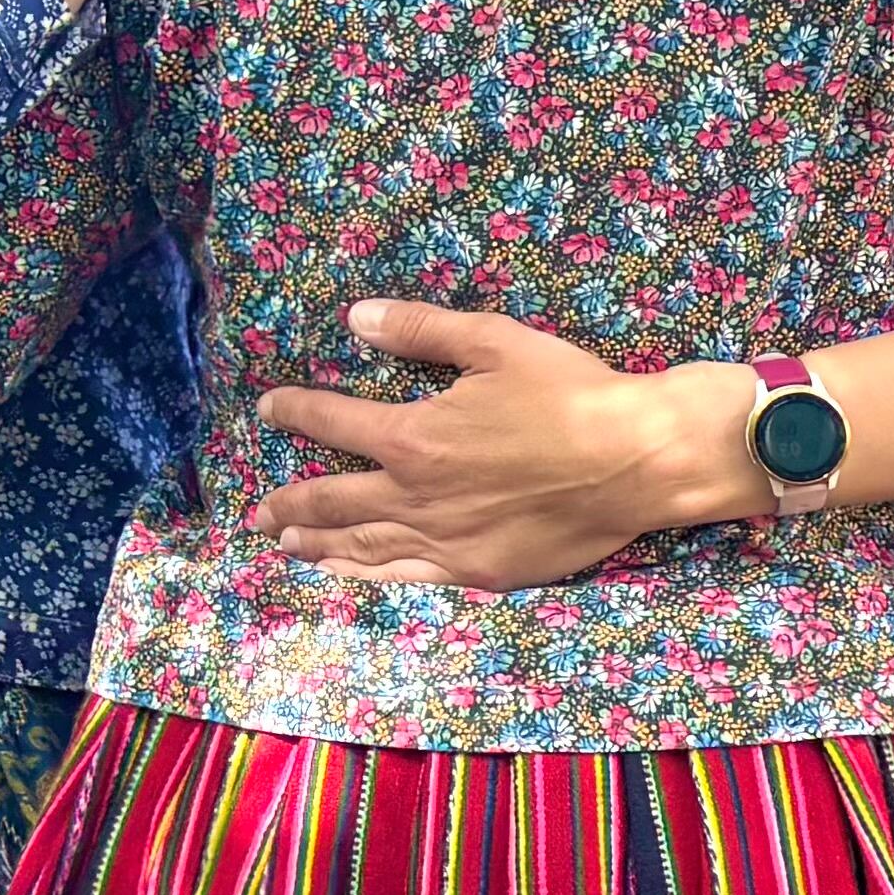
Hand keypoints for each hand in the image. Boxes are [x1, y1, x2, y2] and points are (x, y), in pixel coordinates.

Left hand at [252, 304, 738, 591]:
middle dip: (288, 503)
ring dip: (317, 546)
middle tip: (258, 510)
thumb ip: (419, 330)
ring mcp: (446, 541)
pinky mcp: (479, 570)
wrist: (636, 460)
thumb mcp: (494, 341)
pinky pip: (409, 575)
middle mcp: (416, 497)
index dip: (295, 413)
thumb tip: (355, 319)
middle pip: (332, 502)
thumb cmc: (569, 393)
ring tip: (285, 546)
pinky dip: (369, 574)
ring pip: (363, 547)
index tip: (270, 409)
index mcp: (413, 437)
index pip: (333, 423)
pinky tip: (351, 573)